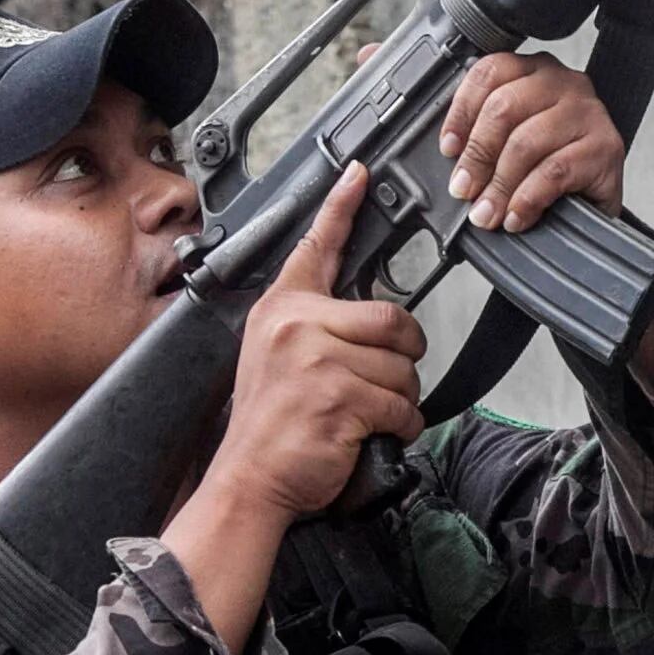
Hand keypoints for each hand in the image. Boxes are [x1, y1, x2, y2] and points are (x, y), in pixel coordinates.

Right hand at [208, 165, 426, 520]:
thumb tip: (370, 316)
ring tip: (359, 414)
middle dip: (402, 355)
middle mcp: (297, 325)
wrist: (249, 481)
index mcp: (282, 310)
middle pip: (394, 318)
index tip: (361, 172)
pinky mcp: (339, 396)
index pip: (317, 247)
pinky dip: (399, 427)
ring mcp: (317, 360)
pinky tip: (367, 434)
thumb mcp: (278, 357)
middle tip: (375, 383)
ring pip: (404, 367)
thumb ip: (315, 325)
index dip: (342, 206)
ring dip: (397, 399)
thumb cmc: (270, 426)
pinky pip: (402, 405)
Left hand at [440, 52, 625, 228]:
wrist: (599, 199)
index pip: (489, 73)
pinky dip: (528, 198)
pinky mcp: (606, 147)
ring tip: (488, 213)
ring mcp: (589, 113)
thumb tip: (454, 164)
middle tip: (464, 190)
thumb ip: (485, 137)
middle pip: (504, 107)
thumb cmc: (554, 164)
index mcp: (536, 71)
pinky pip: (554, 171)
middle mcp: (564, 83)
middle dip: (477, 155)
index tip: (449, 149)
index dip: (461, 112)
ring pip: (526, 142)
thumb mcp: (515, 139)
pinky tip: (518, 216)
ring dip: (499, 185)